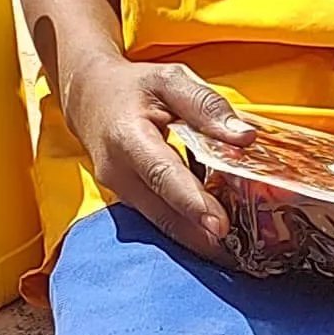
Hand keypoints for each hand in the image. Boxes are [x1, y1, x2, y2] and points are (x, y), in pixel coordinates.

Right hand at [60, 53, 253, 260]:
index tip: (220, 225)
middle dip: (200, 236)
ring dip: (196, 239)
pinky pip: (159, 218)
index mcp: (127, 136)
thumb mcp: (170, 79)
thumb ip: (207, 106)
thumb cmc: (132, 87)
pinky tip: (215, 236)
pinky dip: (186, 229)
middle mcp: (117, 171)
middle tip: (240, 254)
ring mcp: (119, 190)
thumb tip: (244, 138)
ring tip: (235, 253)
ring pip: (161, 222)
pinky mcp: (127, 200)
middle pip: (162, 211)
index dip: (192, 202)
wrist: (89, 97)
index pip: (163, 174)